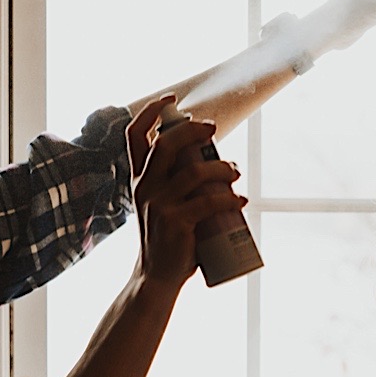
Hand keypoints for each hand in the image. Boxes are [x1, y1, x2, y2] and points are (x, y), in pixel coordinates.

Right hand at [126, 95, 245, 290]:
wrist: (158, 277)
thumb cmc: (168, 238)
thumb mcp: (162, 205)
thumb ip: (176, 184)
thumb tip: (212, 162)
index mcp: (139, 179)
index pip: (134, 136)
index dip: (150, 112)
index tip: (171, 99)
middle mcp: (145, 188)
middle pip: (166, 144)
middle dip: (193, 130)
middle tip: (213, 130)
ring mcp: (159, 205)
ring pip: (195, 172)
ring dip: (222, 168)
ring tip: (235, 173)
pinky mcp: (176, 223)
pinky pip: (209, 202)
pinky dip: (230, 197)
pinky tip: (241, 200)